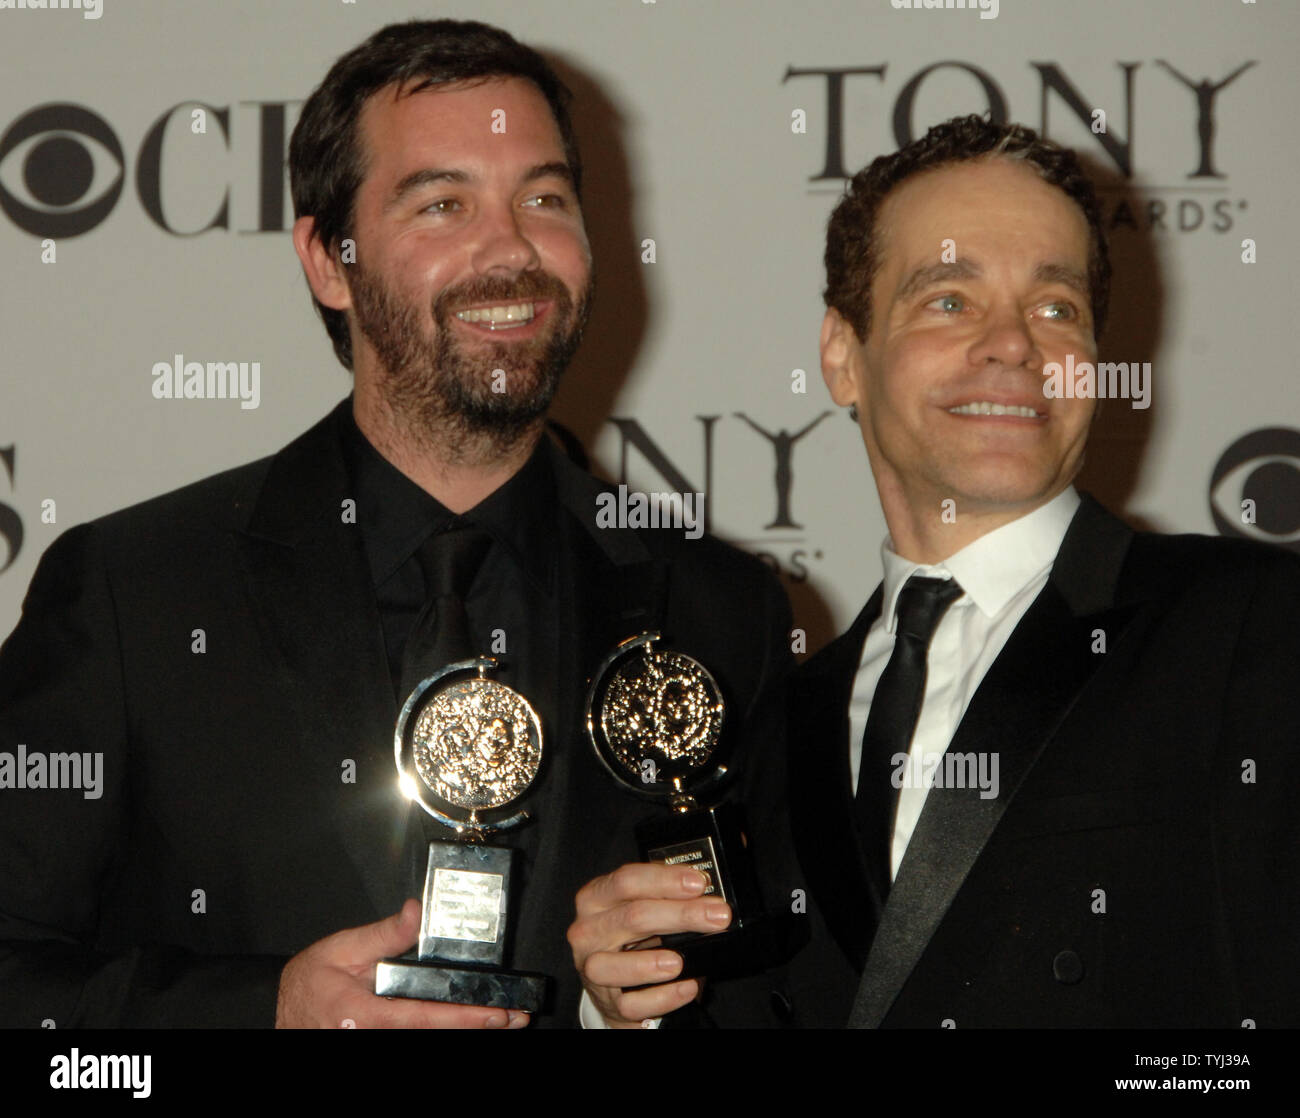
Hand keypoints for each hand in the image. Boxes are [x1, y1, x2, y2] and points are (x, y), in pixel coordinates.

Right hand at [275, 899, 529, 1028]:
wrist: (283, 1008)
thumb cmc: (308, 983)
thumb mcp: (342, 948)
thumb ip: (383, 934)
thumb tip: (416, 912)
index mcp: (370, 1014)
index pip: (427, 1018)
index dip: (466, 1016)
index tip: (496, 1013)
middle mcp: (377, 1036)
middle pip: (436, 1034)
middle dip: (479, 1026)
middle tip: (515, 1019)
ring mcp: (379, 1041)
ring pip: (428, 1038)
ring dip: (466, 1028)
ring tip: (501, 1020)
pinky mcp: (380, 1039)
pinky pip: (415, 1035)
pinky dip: (443, 1028)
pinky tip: (465, 1020)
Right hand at [568, 863, 730, 1027]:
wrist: (616, 984)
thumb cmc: (633, 938)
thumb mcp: (642, 908)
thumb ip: (664, 896)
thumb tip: (704, 889)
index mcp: (596, 898)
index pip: (626, 880)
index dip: (665, 880)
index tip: (699, 883)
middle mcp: (588, 931)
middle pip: (632, 917)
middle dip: (680, 915)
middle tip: (717, 915)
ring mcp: (592, 968)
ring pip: (611, 965)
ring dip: (648, 963)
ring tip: (680, 962)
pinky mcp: (608, 1003)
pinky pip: (630, 1004)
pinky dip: (661, 997)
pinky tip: (685, 987)